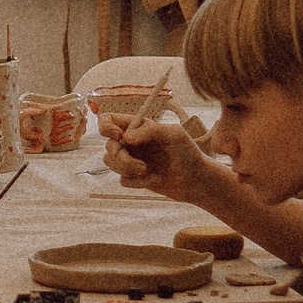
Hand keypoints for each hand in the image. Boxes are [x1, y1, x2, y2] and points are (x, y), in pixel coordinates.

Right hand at [98, 112, 217, 204]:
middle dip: (122, 158)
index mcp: (138, 126)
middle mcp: (132, 141)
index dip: (106, 126)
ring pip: (111, 163)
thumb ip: (150, 130)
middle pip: (108, 146)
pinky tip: (155, 180)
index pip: (109, 120)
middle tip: (142, 166)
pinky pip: (123, 180)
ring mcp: (131, 159)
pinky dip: (138, 182)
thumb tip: (125, 137)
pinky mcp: (134, 177)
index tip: (118, 136)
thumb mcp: (174, 134)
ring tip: (148, 172)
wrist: (196, 181)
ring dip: (128, 170)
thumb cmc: (188, 153)